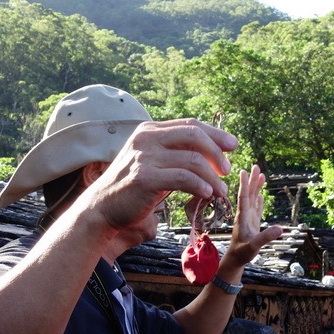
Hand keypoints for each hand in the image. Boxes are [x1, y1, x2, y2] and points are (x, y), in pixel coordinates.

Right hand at [84, 119, 237, 229]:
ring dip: (213, 177)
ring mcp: (145, 157)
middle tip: (227, 170)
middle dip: (217, 152)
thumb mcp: (152, 163)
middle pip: (194, 135)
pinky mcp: (145, 177)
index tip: (232, 146)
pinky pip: (184, 178)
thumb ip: (174, 154)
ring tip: (220, 191)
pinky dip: (201, 186)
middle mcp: (146, 138)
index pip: (190, 125)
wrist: (101, 208)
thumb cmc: (131, 188)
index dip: (215, 134)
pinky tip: (207, 195)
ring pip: (193, 159)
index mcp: (149, 131)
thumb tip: (211, 154)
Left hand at [222, 165, 282, 268]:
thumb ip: (265, 237)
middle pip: (248, 194)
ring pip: (252, 199)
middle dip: (252, 180)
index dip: (244, 184)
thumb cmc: (243, 253)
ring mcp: (248, 218)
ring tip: (261, 175)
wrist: (235, 260)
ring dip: (255, 187)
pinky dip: (258, 200)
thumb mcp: (254, 246)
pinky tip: (259, 194)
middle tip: (256, 166)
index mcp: (242, 217)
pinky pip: (255, 208)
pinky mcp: (251, 223)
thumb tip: (280, 229)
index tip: (244, 171)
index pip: (243, 197)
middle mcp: (244, 215)